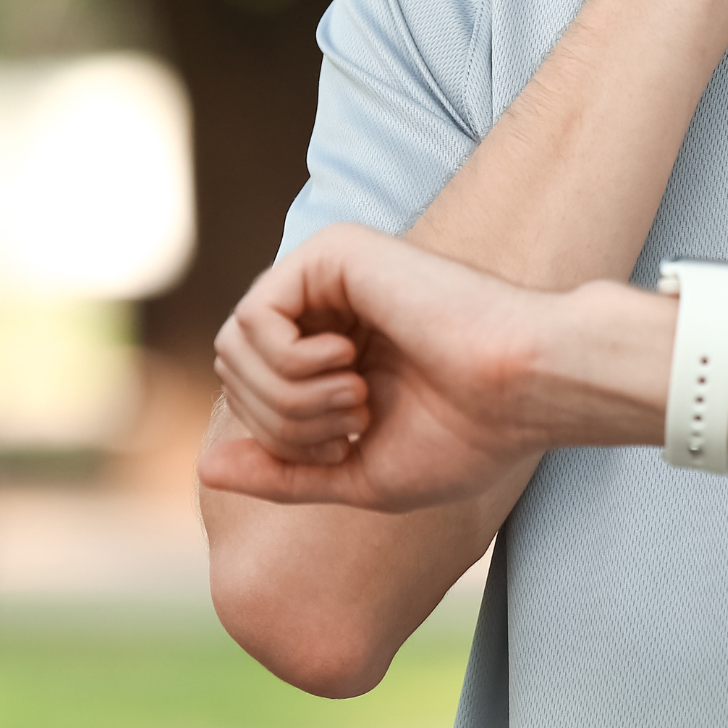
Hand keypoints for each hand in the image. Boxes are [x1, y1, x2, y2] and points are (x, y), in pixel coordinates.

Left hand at [203, 225, 547, 512]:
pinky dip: (290, 362)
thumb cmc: (465, 437)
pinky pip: (253, 316)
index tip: (350, 444)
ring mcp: (326, 275)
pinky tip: (349, 363)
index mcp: (334, 351)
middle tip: (355, 422)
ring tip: (356, 399)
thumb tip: (206, 469)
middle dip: (282, 421)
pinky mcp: (331, 253)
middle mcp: (325, 306)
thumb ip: (284, 472)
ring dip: (289, 396)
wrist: (521, 391)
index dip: (281, 440)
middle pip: (233, 370)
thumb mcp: (356, 474)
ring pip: (234, 345)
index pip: (250, 395)